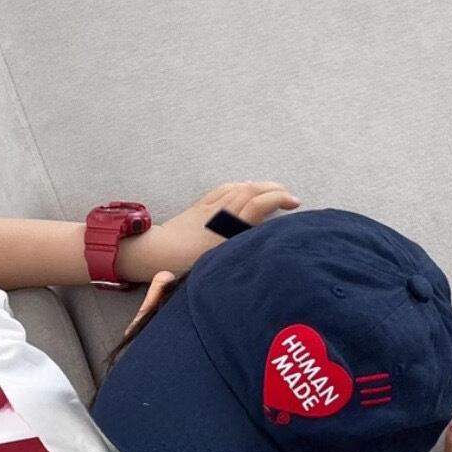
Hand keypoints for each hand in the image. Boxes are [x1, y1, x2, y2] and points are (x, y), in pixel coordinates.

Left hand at [120, 181, 300, 280]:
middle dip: (275, 190)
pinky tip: (247, 187)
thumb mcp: (219, 264)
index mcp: (228, 228)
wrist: (155, 254)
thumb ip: (240, 252)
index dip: (279, 199)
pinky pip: (224, 189)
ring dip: (261, 186)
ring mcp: (210, 207)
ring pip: (241, 188)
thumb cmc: (185, 265)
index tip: (296, 203)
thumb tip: (263, 248)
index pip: (259, 204)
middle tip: (291, 197)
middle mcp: (221, 213)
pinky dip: (240, 186)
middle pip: (253, 191)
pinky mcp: (200, 206)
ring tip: (275, 190)